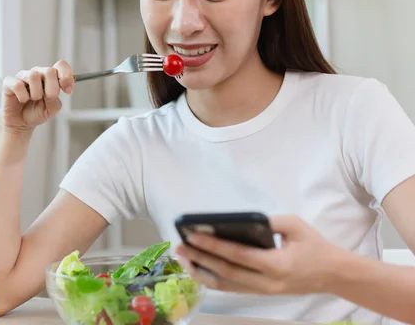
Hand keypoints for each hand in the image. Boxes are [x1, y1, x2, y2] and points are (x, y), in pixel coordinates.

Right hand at [0, 61, 74, 134]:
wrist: (20, 123)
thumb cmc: (36, 112)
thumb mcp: (51, 110)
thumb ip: (56, 100)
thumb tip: (53, 93)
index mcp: (49, 77)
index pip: (60, 65)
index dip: (66, 76)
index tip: (67, 90)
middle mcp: (37, 73)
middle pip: (49, 71)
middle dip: (51, 89)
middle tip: (47, 98)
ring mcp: (22, 76)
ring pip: (33, 75)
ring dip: (36, 93)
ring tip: (32, 99)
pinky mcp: (9, 82)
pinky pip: (18, 85)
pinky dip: (23, 97)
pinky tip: (22, 100)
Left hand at [174, 215, 346, 294]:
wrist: (333, 274)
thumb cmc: (314, 246)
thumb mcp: (296, 226)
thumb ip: (268, 222)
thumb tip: (237, 220)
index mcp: (277, 264)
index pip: (238, 256)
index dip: (213, 246)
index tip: (193, 236)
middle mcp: (266, 283)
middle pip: (226, 272)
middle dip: (199, 259)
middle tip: (180, 246)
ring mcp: (262, 292)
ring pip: (225, 285)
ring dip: (201, 271)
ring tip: (183, 258)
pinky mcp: (259, 293)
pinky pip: (230, 288)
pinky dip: (211, 279)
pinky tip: (198, 267)